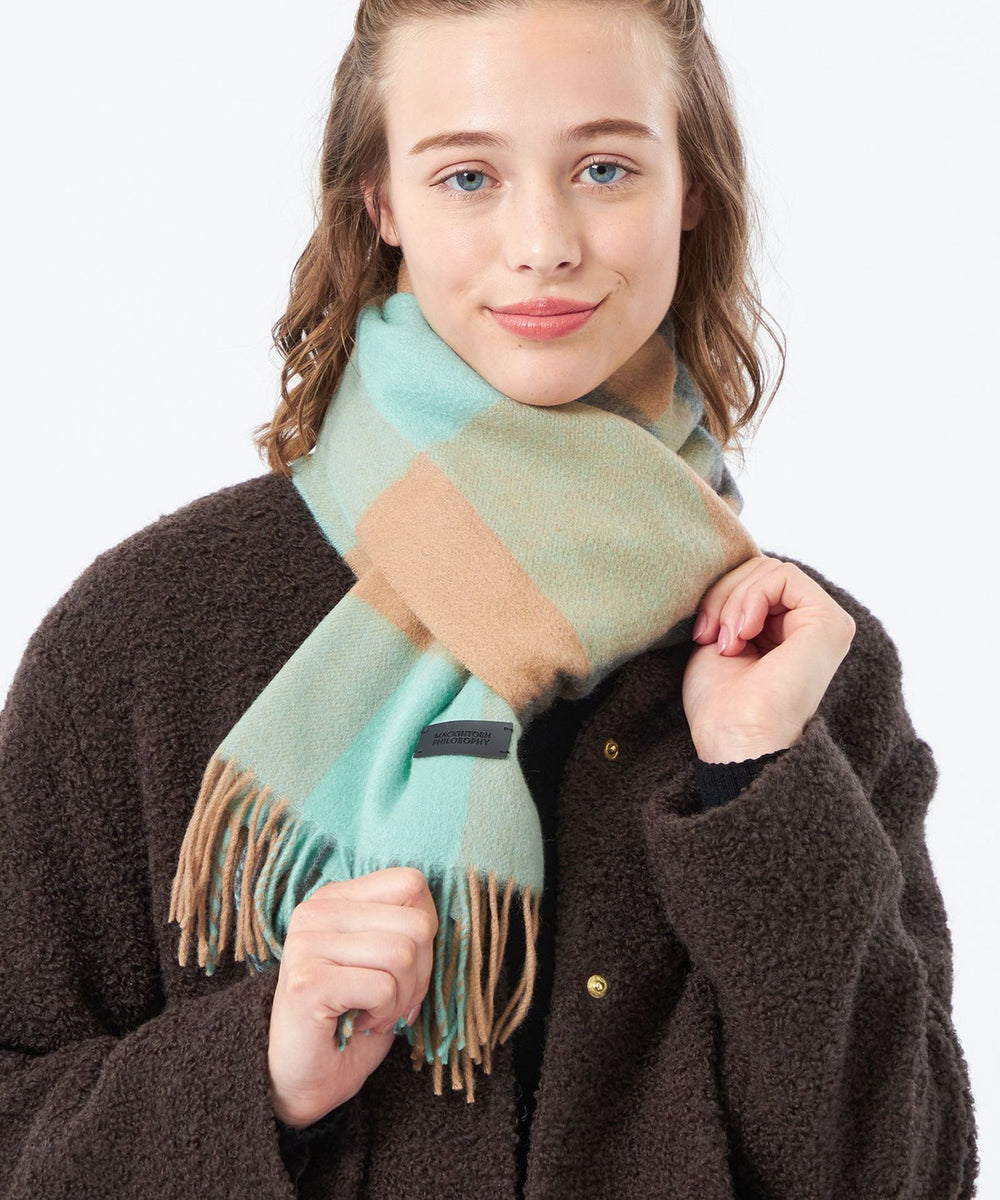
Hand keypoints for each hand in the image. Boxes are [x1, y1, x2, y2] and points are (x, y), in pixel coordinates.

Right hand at [267, 866, 438, 1129]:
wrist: (306, 1081)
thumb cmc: (354, 1019)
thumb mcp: (387, 962)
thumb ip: (407, 930)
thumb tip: (445, 921)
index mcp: (337, 897)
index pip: (411, 884)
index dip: (426, 933)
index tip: (405, 969)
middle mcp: (316, 911)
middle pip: (416, 923)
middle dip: (420, 973)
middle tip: (391, 1000)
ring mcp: (306, 943)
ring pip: (403, 953)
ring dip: (402, 997)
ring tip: (375, 1011)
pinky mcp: (307, 982)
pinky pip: (383, 987)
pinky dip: (385, 1014)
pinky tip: (360, 1024)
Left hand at [682, 556, 855, 762]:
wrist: (735, 737)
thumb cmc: (720, 702)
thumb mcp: (719, 636)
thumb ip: (733, 600)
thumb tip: (727, 561)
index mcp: (789, 630)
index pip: (754, 580)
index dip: (719, 595)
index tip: (702, 634)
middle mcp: (812, 625)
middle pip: (760, 569)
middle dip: (723, 595)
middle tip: (710, 637)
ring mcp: (825, 623)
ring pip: (768, 570)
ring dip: (732, 601)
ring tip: (726, 642)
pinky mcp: (829, 622)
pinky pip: (783, 576)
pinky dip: (751, 597)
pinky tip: (743, 634)